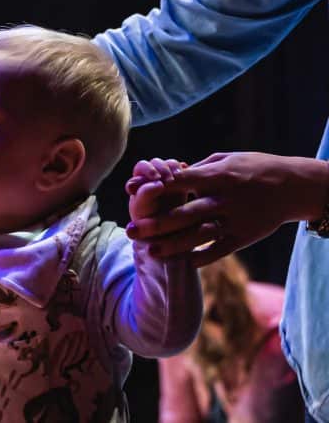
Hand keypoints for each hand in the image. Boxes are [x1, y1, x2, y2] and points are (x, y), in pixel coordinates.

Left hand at [125, 151, 328, 266]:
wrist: (294, 186)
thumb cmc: (253, 168)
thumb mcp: (226, 160)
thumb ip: (197, 170)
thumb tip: (168, 174)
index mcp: (218, 176)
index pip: (180, 182)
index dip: (154, 186)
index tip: (131, 190)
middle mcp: (224, 199)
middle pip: (185, 213)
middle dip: (157, 223)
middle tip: (130, 231)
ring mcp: (235, 220)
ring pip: (200, 235)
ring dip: (174, 245)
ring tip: (150, 252)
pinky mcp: (245, 236)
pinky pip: (220, 250)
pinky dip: (201, 257)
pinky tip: (182, 262)